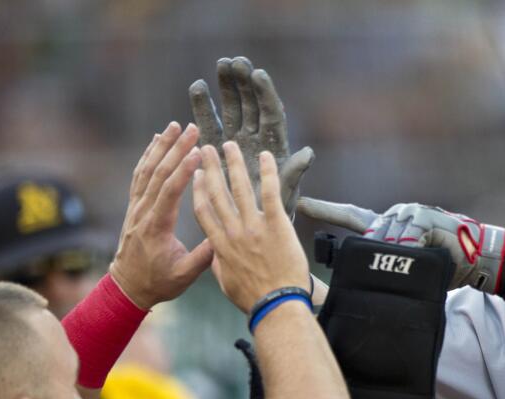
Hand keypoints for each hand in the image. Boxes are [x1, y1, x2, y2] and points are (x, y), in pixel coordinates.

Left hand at [109, 122, 212, 309]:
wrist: (128, 287)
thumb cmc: (159, 283)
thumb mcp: (184, 275)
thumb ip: (204, 257)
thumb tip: (226, 238)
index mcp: (157, 227)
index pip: (170, 191)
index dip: (184, 170)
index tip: (198, 152)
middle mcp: (143, 213)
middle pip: (158, 173)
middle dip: (175, 149)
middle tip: (191, 128)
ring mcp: (136, 208)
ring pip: (147, 170)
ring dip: (161, 146)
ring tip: (174, 126)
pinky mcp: (134, 206)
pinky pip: (140, 175)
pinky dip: (147, 155)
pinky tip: (156, 140)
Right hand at [190, 56, 313, 217]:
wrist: (253, 230)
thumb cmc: (276, 213)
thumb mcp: (286, 193)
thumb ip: (292, 173)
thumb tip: (307, 154)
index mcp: (275, 146)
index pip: (271, 113)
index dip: (265, 93)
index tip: (258, 75)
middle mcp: (256, 140)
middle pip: (251, 105)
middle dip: (243, 83)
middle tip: (235, 62)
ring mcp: (236, 142)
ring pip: (231, 109)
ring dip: (225, 88)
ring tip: (219, 66)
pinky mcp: (217, 149)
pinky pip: (210, 124)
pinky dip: (203, 106)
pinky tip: (197, 88)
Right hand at [193, 142, 310, 312]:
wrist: (277, 305)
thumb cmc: (253, 299)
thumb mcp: (226, 283)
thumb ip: (218, 264)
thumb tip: (214, 254)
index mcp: (220, 245)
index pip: (203, 211)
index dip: (197, 189)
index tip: (195, 174)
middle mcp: (233, 232)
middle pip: (217, 193)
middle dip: (210, 168)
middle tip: (206, 149)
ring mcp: (254, 227)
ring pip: (240, 188)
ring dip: (234, 163)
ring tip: (230, 145)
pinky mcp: (275, 225)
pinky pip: (270, 193)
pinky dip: (268, 172)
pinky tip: (266, 156)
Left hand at [297, 197, 504, 292]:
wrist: (474, 260)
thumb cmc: (440, 267)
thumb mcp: (405, 269)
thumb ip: (382, 267)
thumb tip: (358, 281)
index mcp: (385, 226)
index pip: (350, 215)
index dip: (326, 210)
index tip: (301, 204)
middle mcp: (394, 215)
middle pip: (369, 234)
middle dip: (374, 255)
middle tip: (388, 268)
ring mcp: (408, 213)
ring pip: (387, 236)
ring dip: (394, 256)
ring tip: (406, 265)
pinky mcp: (423, 217)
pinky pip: (407, 235)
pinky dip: (411, 247)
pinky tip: (418, 252)